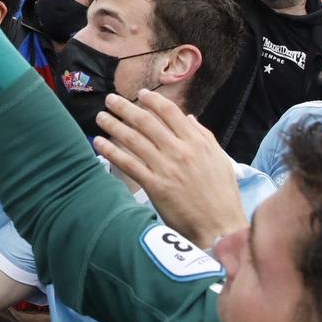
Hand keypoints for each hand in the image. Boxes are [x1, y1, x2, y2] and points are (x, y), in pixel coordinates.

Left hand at [93, 89, 243, 251]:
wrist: (220, 228)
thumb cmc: (222, 196)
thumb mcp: (220, 160)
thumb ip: (204, 136)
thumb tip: (188, 117)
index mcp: (197, 142)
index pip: (170, 112)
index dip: (152, 100)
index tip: (140, 94)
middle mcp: (180, 151)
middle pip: (146, 121)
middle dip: (125, 108)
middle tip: (110, 100)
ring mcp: (166, 167)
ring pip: (134, 139)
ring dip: (114, 126)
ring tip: (100, 118)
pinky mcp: (155, 186)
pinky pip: (129, 164)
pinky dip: (112, 152)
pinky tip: (99, 144)